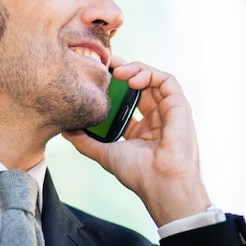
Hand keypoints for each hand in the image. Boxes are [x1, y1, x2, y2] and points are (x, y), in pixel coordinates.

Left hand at [62, 60, 210, 226]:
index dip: (113, 86)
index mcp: (141, 129)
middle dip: (122, 70)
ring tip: (117, 72)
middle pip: (139, 85)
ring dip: (134, 69)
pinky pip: (167, 80)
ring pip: (153, 78)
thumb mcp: (104, 153)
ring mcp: (168, 111)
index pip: (126, 100)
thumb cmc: (138, 173)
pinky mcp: (179, 105)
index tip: (97, 75)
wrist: (161, 182)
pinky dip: (149, 74)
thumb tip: (65, 129)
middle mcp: (156, 118)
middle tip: (105, 63)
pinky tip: (132, 79)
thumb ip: (85, 141)